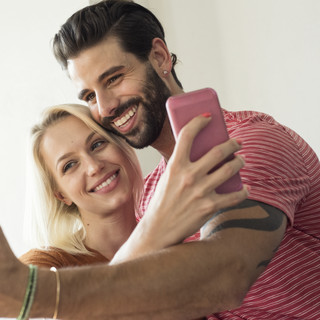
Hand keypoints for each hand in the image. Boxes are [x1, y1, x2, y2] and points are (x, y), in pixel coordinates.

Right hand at [112, 114, 248, 262]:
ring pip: (230, 168)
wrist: (159, 230)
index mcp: (174, 166)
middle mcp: (188, 176)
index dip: (199, 121)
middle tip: (237, 143)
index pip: (187, 135)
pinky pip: (235, 195)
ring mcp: (201, 191)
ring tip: (241, 160)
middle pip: (218, 151)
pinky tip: (245, 188)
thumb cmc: (163, 202)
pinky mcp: (210, 206)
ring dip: (240, 162)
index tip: (208, 117)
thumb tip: (201, 151)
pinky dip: (244, 191)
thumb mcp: (167, 178)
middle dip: (232, 144)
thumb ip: (181, 165)